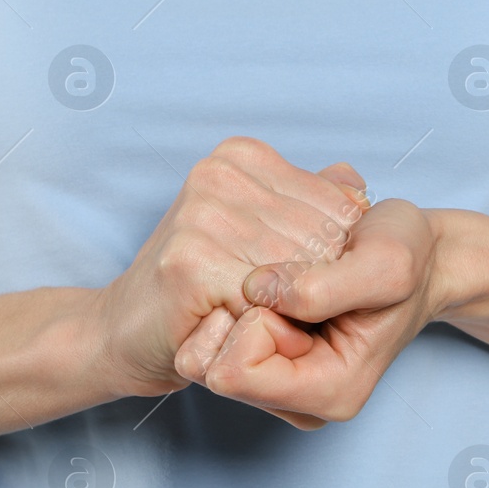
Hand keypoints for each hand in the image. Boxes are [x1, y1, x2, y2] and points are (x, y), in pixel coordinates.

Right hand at [93, 137, 368, 399]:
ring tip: (256, 320)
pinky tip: (235, 329)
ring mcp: (201, 215)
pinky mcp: (189, 264)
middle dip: (316, 290)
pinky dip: (265, 330)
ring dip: (291, 315)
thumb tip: (359, 186)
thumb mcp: (264, 233)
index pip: (340, 207)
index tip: (298, 282)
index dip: (336, 261)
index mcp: (243, 157)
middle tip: (277, 311)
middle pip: (324, 241)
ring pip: (301, 274)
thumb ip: (312, 205)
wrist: (128, 330)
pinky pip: (268, 305)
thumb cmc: (204, 287)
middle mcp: (220, 175)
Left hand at [178, 198, 445, 427]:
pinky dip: (234, 292)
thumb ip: (324, 287)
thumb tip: (254, 288)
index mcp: (327, 393)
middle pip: (208, 364)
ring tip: (289, 277)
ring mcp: (275, 379)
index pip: (233, 373)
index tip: (299, 290)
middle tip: (295, 282)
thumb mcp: (387, 265)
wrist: (418, 254)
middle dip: (241, 311)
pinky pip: (209, 328)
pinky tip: (276, 276)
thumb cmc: (410, 259)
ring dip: (235, 298)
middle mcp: (294, 398)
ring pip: (203, 345)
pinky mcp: (260, 353)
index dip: (256, 320)